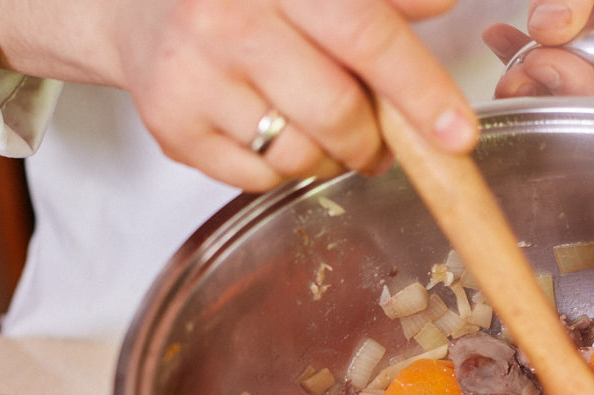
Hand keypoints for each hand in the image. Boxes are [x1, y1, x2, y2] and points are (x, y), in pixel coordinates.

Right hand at [0, 0, 478, 191]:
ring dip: (328, 157)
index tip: (456, 134)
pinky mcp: (172, 126)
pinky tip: (269, 131)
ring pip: (300, 156)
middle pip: (337, 112)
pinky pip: (260, 180)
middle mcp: (227, 20)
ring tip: (314, 126)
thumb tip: (443, 5)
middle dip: (372, 141)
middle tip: (377, 141)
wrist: (137, 8)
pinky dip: (282, 169)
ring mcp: (193, 76)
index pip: (364, 34)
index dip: (419, 89)